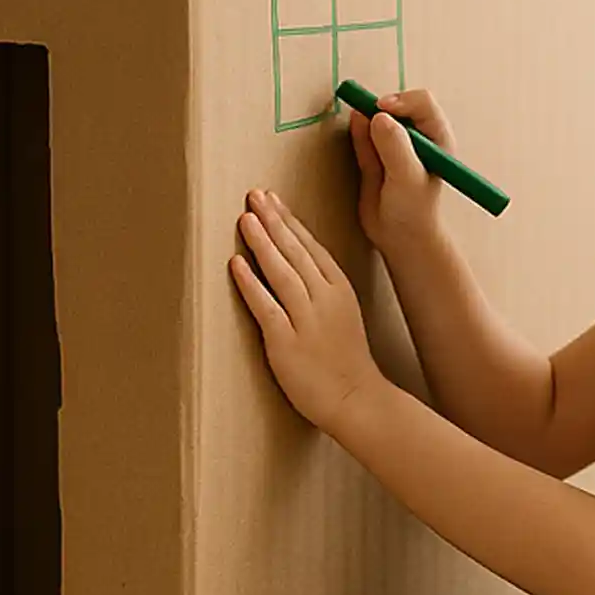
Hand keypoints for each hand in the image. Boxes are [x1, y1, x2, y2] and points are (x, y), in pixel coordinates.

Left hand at [230, 189, 389, 433]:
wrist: (357, 399)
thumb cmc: (346, 360)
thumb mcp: (343, 314)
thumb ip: (323, 289)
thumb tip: (299, 266)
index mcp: (339, 289)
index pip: (311, 247)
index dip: (289, 221)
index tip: (272, 199)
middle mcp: (324, 298)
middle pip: (296, 251)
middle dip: (273, 220)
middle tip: (254, 195)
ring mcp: (306, 320)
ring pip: (282, 272)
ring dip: (262, 242)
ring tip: (245, 217)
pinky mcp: (287, 342)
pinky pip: (266, 306)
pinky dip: (250, 282)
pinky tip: (236, 263)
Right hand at [351, 89, 453, 253]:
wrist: (398, 237)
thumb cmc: (413, 210)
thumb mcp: (406, 177)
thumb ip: (394, 146)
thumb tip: (377, 117)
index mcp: (436, 137)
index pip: (421, 103)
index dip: (400, 101)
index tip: (381, 109)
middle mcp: (416, 137)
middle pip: (397, 105)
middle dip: (379, 105)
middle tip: (362, 109)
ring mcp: (394, 145)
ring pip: (378, 117)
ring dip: (366, 114)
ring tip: (356, 117)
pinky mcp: (374, 155)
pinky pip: (363, 133)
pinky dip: (358, 127)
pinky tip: (354, 125)